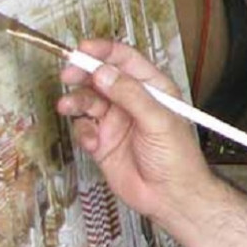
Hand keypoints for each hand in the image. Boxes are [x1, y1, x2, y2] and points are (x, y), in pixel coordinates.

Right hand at [57, 40, 214, 223]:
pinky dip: (83, 131)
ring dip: (76, 101)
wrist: (171, 197)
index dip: (103, 51)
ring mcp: (116, 121)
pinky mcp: (103, 141)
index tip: (83, 49)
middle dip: (82, 73)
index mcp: (153, 90)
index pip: (125, 60)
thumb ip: (131, 95)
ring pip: (87, 100)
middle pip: (100, 76)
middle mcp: (132, 102)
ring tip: (69, 107)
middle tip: (68, 74)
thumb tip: (104, 73)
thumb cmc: (178, 160)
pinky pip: (83, 127)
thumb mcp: (158, 121)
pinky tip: (93, 142)